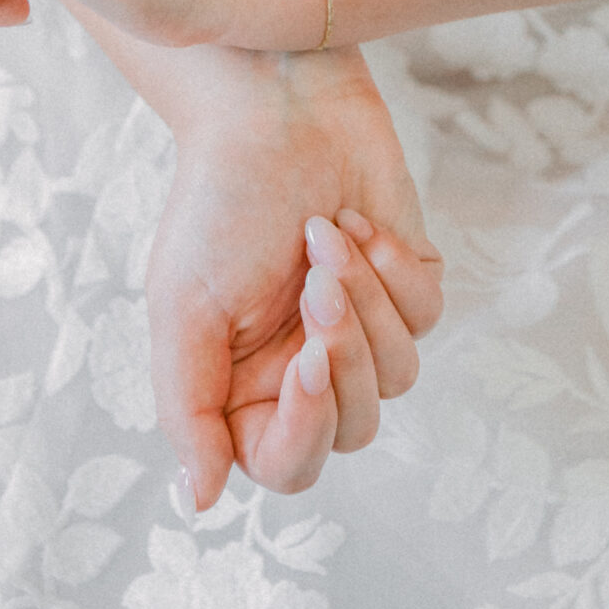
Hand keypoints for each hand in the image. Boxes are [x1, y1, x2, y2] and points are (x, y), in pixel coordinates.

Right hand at [146, 46, 442, 508]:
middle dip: (344, 352)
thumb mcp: (181, 307)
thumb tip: (201, 504)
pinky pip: (428, 315)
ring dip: (367, 300)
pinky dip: (395, 266)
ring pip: (400, 374)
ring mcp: (362, 324)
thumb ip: (189, 409)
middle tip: (314, 280)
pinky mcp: (407, 280)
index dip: (304, 429)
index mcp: (246, 385)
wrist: (271, 105)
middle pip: (356, 427)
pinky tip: (357, 221)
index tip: (305, 360)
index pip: (289, 464)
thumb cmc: (217, 201)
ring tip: (326, 235)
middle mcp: (307, 365)